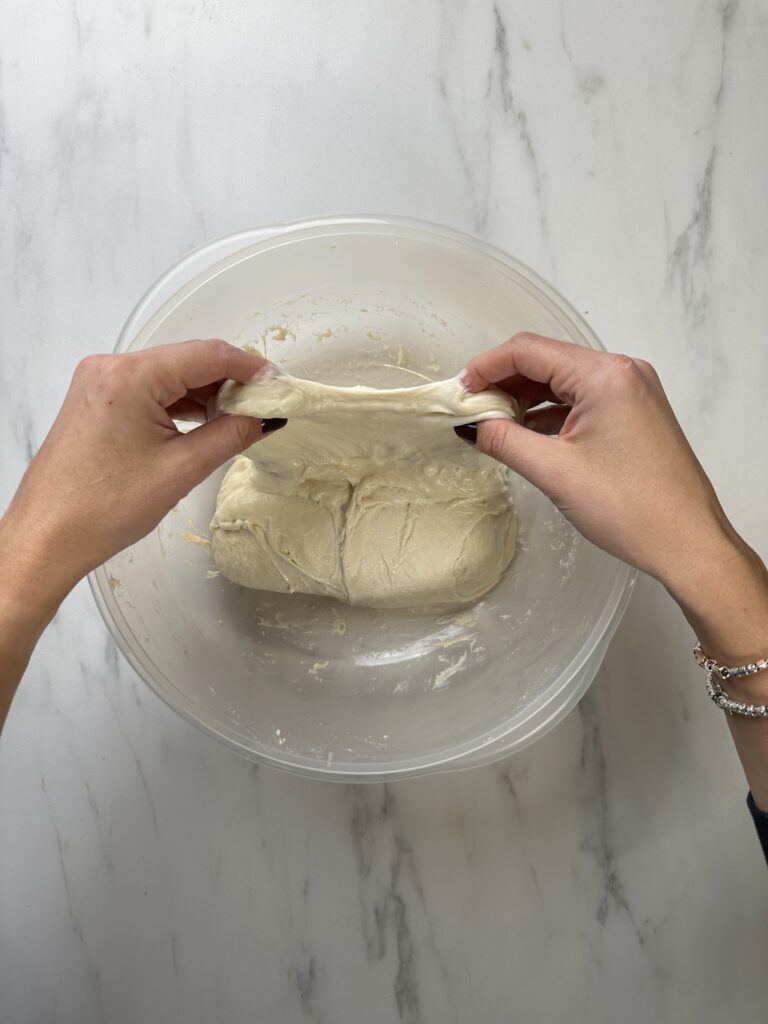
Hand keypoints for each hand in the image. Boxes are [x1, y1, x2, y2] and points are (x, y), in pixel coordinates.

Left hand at [0, 339, 270, 613]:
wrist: (46, 538)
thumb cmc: (101, 509)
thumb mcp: (181, 470)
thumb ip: (231, 435)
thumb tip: (264, 418)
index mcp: (130, 377)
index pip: (207, 355)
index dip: (250, 368)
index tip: (278, 385)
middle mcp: (110, 368)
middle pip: (189, 359)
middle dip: (230, 381)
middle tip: (265, 407)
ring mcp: (100, 382)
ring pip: (170, 374)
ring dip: (206, 393)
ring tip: (239, 420)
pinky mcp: (97, 400)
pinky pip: (150, 388)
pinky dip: (180, 402)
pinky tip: (204, 423)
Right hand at [461, 332, 746, 595]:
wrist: (689, 543)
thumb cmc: (631, 509)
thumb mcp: (554, 472)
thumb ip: (505, 441)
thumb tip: (472, 426)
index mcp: (605, 376)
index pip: (530, 351)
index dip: (487, 366)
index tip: (459, 391)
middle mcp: (622, 372)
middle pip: (547, 361)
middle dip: (503, 383)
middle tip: (469, 410)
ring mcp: (632, 391)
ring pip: (563, 380)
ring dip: (525, 398)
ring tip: (491, 424)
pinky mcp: (634, 413)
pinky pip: (582, 399)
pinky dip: (550, 412)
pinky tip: (525, 433)